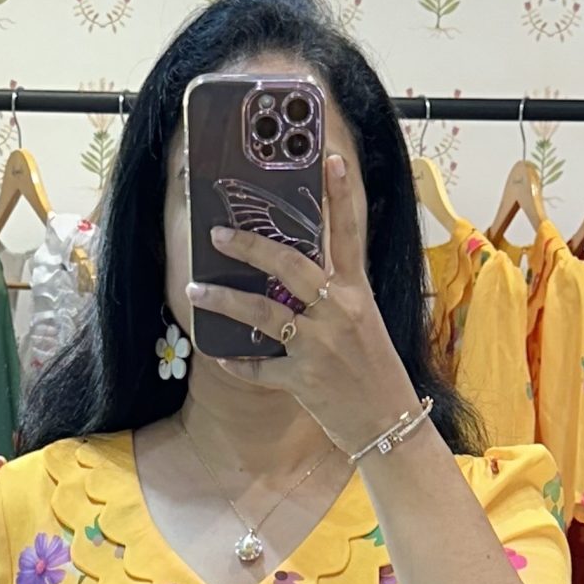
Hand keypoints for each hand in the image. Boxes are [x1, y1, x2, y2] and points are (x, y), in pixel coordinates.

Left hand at [185, 151, 418, 457]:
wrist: (388, 423)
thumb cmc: (374, 371)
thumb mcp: (364, 323)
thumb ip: (335, 296)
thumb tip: (295, 274)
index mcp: (357, 292)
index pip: (349, 234)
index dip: (340, 195)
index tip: (329, 159)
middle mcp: (338, 312)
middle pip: (288, 265)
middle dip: (248, 247)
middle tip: (218, 234)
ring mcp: (319, 346)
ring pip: (262, 313)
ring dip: (223, 300)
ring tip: (196, 289)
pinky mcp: (303, 381)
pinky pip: (259, 368)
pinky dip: (237, 362)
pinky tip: (221, 354)